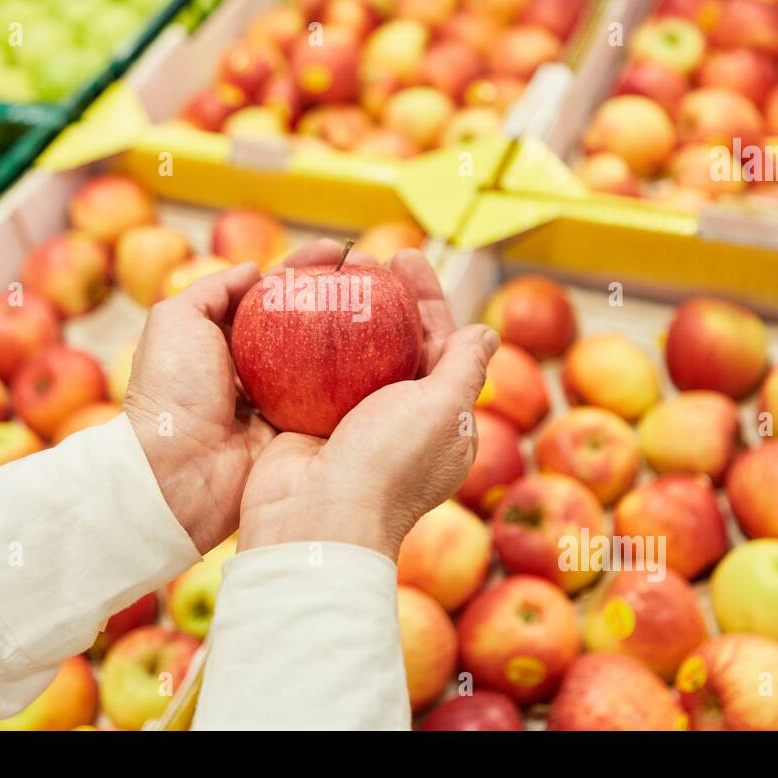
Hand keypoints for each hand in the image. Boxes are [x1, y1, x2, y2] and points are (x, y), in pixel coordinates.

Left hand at [124, 241, 361, 552]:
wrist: (177, 470)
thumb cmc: (172, 391)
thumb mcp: (177, 321)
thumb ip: (213, 289)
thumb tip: (252, 271)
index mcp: (224, 340)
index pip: (273, 295)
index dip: (306, 269)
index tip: (340, 251)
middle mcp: (255, 368)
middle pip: (306, 323)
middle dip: (340, 296)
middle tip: (377, 274)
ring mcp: (278, 401)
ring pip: (324, 361)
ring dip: (356, 334)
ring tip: (391, 306)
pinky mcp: (297, 432)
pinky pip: (332, 402)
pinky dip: (357, 381)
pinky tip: (387, 356)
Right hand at [236, 249, 499, 559]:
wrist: (315, 520)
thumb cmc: (388, 464)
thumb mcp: (443, 409)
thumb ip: (465, 368)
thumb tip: (486, 331)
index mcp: (439, 417)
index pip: (440, 342)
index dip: (427, 298)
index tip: (404, 256)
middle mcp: (397, 418)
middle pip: (393, 342)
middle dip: (382, 297)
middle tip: (364, 257)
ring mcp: (349, 422)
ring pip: (348, 354)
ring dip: (340, 313)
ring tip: (328, 274)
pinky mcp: (307, 423)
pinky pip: (305, 373)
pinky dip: (301, 341)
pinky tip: (291, 309)